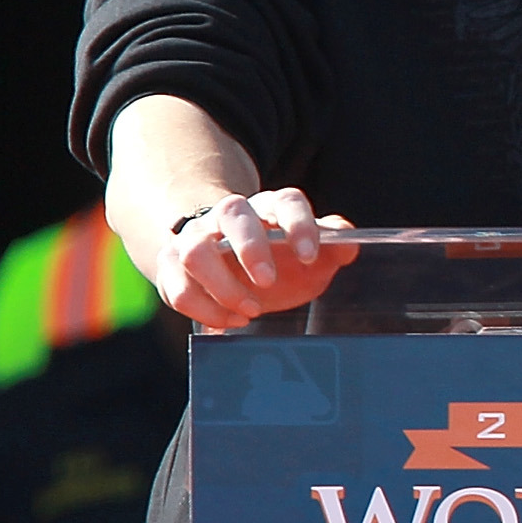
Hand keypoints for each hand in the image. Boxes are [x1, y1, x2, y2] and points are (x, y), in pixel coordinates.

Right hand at [154, 189, 358, 331]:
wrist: (227, 256)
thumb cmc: (279, 254)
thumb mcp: (310, 251)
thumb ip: (333, 245)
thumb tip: (349, 246)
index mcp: (271, 207)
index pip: (285, 201)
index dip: (299, 225)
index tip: (310, 256)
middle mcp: (231, 215)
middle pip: (232, 213)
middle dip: (251, 249)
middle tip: (268, 282)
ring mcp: (196, 237)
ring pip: (194, 250)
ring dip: (221, 285)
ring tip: (251, 310)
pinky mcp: (172, 266)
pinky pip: (176, 286)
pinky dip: (203, 308)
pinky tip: (231, 320)